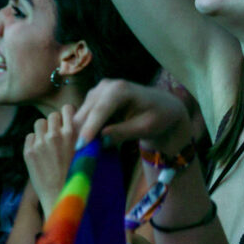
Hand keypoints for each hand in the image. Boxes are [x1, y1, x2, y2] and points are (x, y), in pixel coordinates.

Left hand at [24, 105, 78, 213]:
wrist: (60, 196)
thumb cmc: (75, 177)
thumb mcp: (85, 153)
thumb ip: (80, 137)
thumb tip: (77, 124)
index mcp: (72, 134)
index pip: (67, 108)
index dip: (67, 114)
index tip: (67, 120)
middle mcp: (55, 135)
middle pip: (52, 115)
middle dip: (54, 122)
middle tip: (56, 133)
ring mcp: (40, 143)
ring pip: (39, 123)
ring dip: (43, 130)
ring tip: (47, 141)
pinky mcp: (28, 152)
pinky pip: (29, 136)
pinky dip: (34, 141)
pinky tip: (40, 152)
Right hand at [73, 79, 190, 153]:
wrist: (163, 107)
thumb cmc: (158, 116)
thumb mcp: (145, 127)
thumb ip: (123, 132)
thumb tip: (102, 138)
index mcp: (120, 89)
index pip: (101, 110)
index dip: (89, 129)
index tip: (81, 147)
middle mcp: (106, 86)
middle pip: (86, 113)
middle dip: (82, 134)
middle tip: (83, 157)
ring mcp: (98, 91)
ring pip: (81, 116)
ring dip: (82, 133)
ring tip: (89, 152)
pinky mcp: (94, 99)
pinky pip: (84, 117)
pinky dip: (86, 130)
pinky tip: (93, 143)